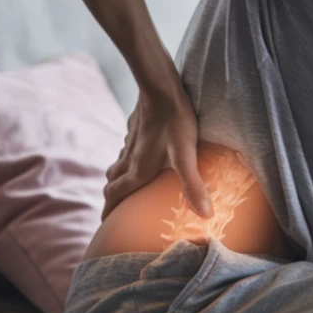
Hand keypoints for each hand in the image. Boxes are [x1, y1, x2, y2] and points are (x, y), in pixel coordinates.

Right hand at [101, 84, 212, 221]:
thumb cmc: (175, 121)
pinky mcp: (135, 129)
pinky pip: (126, 150)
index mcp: (137, 170)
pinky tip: (140, 155)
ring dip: (118, 179)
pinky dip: (127, 160)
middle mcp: (129, 158)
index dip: (109, 213)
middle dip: (112, 199)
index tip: (106, 226)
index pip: (115, 196)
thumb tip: (206, 215)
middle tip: (116, 211)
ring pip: (117, 165)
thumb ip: (193, 185)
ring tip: (127, 187)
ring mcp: (130, 142)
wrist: (161, 86)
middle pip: (112, 183)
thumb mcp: (186, 156)